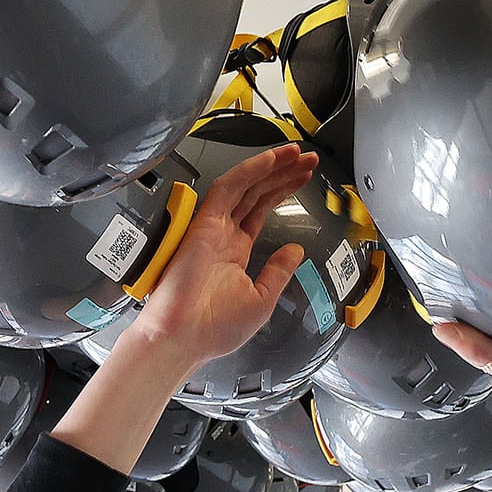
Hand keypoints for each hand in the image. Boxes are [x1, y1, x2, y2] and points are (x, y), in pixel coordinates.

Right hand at [130, 145, 318, 370]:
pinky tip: (271, 160)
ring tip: (297, 153)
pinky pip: (228, 188)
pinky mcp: (203, 223)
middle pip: (257, 193)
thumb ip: (278, 270)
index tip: (304, 178)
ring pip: (246, 185)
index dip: (283, 191)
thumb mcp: (261, 299)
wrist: (183, 338)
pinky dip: (249, 171)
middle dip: (283, 174)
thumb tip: (296, 250)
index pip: (261, 211)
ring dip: (271, 166)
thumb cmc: (214, 329)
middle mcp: (224, 235)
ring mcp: (213, 227)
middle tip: (308, 159)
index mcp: (235, 251)